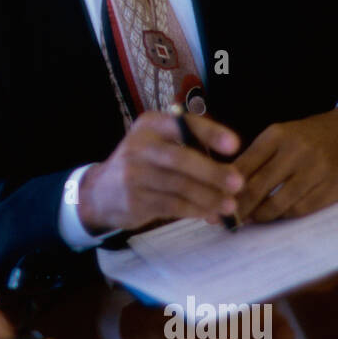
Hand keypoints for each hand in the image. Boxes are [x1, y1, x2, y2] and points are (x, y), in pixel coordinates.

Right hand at [78, 111, 242, 234]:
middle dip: (212, 172)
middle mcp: (139, 146)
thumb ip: (186, 145)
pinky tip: (210, 214)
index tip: (234, 145)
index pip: (183, 124)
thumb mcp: (155, 143)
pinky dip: (195, 210)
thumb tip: (229, 166)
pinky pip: (172, 205)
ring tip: (229, 205)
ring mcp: (134, 174)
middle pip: (180, 158)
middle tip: (237, 183)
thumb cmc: (140, 165)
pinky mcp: (135, 200)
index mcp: (150, 126)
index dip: (210, 133)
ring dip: (208, 197)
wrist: (99, 192)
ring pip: (179, 186)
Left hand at [234, 105, 337, 223]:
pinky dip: (283, 216)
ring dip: (260, 215)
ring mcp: (316, 171)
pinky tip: (273, 216)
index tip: (214, 201)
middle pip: (258, 188)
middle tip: (227, 218)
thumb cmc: (308, 137)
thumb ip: (255, 157)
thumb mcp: (280, 136)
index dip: (225, 188)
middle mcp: (296, 152)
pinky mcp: (331, 188)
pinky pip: (300, 209)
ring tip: (249, 219)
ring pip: (278, 203)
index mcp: (278, 135)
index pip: (244, 166)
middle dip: (239, 208)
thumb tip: (225, 185)